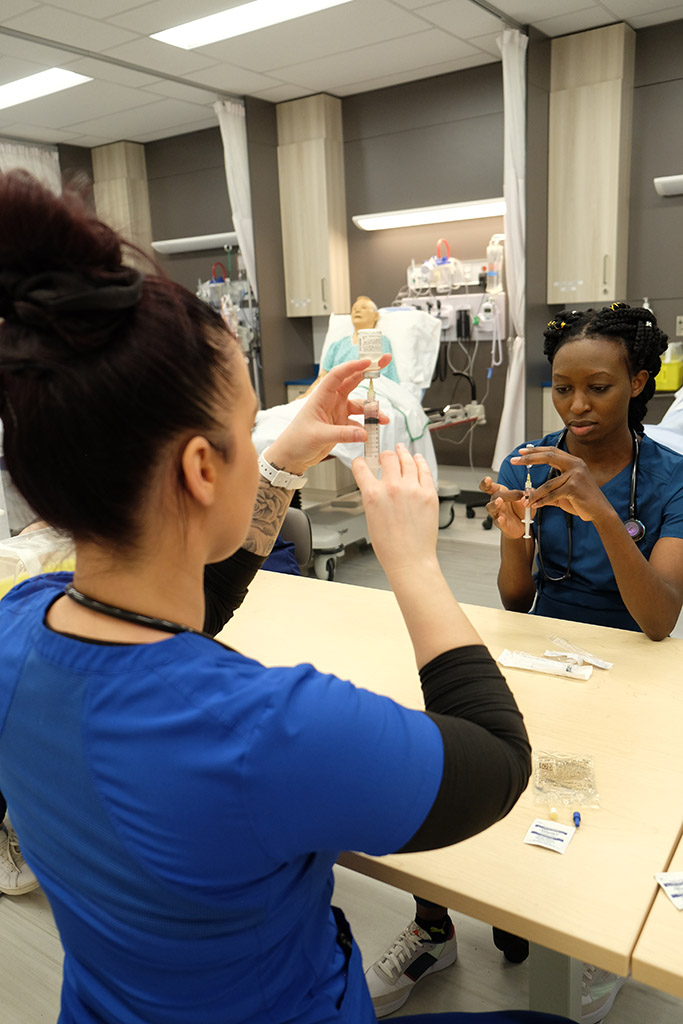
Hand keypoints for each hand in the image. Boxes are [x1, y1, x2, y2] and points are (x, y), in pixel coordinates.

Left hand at [265, 359, 389, 473]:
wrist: (291, 457)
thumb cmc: (296, 441)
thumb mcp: (319, 436)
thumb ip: (343, 434)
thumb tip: (364, 433)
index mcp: (321, 396)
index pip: (338, 375)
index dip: (353, 366)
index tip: (370, 362)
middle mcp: (331, 401)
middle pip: (352, 381)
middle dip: (369, 372)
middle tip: (384, 362)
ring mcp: (337, 412)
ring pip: (360, 404)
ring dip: (372, 409)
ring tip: (383, 418)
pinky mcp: (341, 425)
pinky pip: (359, 422)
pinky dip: (367, 425)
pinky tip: (371, 432)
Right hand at [352, 444, 437, 579]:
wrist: (410, 559)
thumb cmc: (390, 546)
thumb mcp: (371, 517)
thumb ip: (373, 497)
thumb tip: (376, 484)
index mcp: (373, 494)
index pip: (361, 467)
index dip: (360, 462)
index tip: (363, 461)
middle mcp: (393, 487)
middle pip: (388, 457)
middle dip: (384, 455)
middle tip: (385, 456)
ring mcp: (413, 489)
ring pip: (407, 459)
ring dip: (402, 453)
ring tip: (401, 451)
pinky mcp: (429, 493)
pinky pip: (425, 470)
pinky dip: (420, 461)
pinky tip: (418, 459)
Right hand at [479, 476, 527, 538]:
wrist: (522, 526)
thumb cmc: (520, 511)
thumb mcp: (527, 501)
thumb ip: (529, 495)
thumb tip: (530, 490)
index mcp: (502, 494)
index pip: (491, 487)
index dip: (486, 483)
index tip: (488, 479)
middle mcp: (497, 502)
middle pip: (494, 495)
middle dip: (501, 494)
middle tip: (507, 491)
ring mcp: (497, 513)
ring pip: (491, 507)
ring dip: (494, 504)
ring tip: (499, 501)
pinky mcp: (501, 524)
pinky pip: (497, 522)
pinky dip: (499, 520)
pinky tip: (501, 518)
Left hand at [509, 446, 611, 522]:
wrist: (599, 511)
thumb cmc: (582, 500)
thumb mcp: (564, 491)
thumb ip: (549, 489)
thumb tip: (530, 491)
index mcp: (574, 462)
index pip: (552, 451)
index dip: (535, 451)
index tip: (521, 452)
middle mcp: (576, 465)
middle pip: (548, 456)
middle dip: (529, 458)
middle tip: (514, 460)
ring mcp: (576, 475)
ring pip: (548, 484)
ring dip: (534, 494)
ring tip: (526, 501)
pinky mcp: (575, 487)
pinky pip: (553, 495)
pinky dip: (542, 501)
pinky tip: (535, 505)